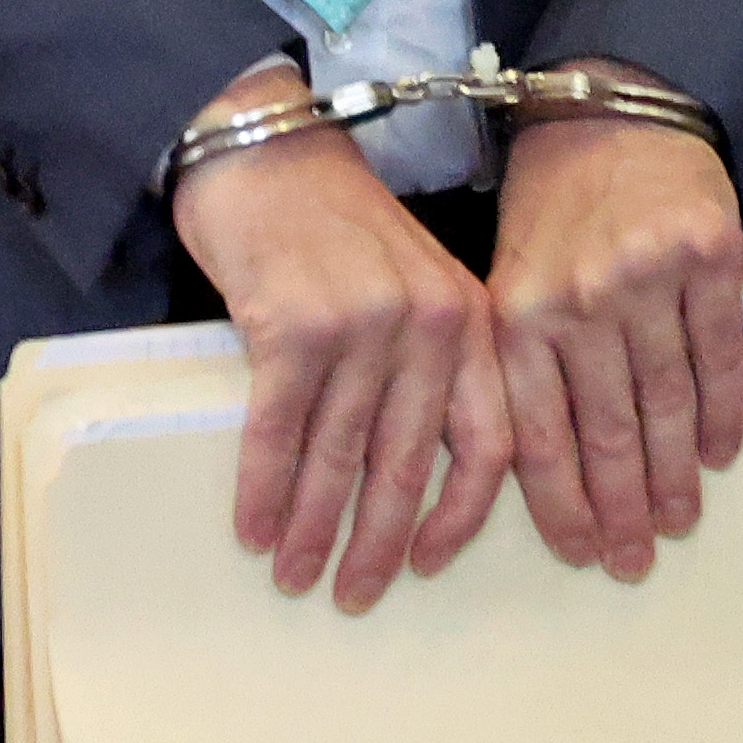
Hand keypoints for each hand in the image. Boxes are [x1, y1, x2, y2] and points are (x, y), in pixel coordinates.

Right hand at [169, 64, 510, 611]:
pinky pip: (279, 430)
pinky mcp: (294, 324)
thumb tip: (404, 481)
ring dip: (312, 528)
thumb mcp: (413, 282)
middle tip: (354, 596)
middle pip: (409, 465)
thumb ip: (428, 364)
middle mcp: (428, 324)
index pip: (489, 442)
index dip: (459, 518)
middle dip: (378, 545)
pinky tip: (253, 528)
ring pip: (341, 458)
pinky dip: (264, 488)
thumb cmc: (334, 221)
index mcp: (471, 318)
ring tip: (294, 576)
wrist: (265, 145)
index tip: (428, 565)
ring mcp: (362, 323)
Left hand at [489, 103, 742, 577]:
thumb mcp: (504, 272)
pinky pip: (721, 356)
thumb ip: (516, 359)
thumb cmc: (548, 200)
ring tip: (680, 520)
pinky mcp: (710, 257)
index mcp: (516, 311)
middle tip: (636, 562)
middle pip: (608, 433)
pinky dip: (723, 414)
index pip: (539, 436)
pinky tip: (721, 455)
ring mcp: (647, 278)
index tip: (583, 554)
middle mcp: (579, 300)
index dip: (564, 505)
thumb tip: (538, 470)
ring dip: (675, 475)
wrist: (610, 104)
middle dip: (622, 510)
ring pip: (667, 405)